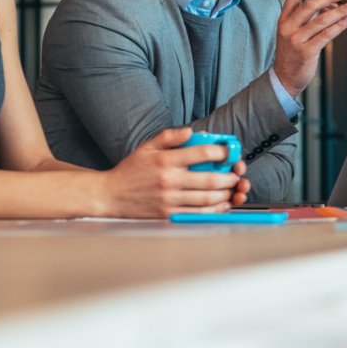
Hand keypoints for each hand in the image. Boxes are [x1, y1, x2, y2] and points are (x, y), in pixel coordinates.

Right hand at [100, 128, 244, 217]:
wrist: (109, 196)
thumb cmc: (131, 171)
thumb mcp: (147, 147)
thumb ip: (170, 136)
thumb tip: (192, 132)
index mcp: (166, 160)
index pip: (202, 153)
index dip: (223, 152)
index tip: (230, 153)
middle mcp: (169, 180)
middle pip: (210, 179)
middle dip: (230, 177)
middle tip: (236, 174)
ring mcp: (169, 200)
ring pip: (207, 198)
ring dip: (226, 193)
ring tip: (232, 188)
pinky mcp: (168, 215)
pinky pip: (198, 213)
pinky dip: (215, 209)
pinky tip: (222, 203)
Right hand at [274, 0, 346, 97]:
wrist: (284, 78)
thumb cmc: (291, 54)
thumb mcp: (292, 33)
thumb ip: (307, 19)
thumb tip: (329, 5)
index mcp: (283, 20)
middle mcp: (288, 28)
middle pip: (310, 5)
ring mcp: (297, 40)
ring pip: (321, 20)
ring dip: (340, 11)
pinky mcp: (307, 51)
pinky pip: (326, 34)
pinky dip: (339, 25)